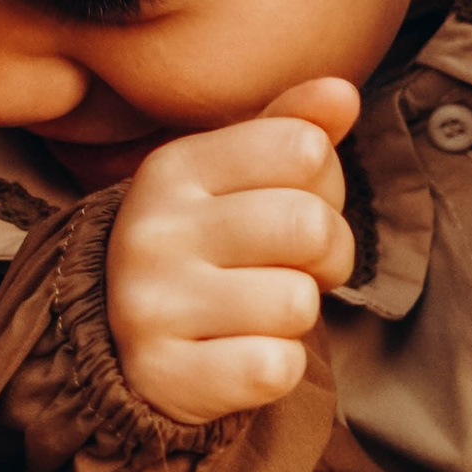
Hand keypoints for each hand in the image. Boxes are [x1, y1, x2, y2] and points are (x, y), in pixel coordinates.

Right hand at [106, 79, 360, 424]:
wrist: (129, 348)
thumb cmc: (209, 249)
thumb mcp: (240, 178)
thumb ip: (292, 128)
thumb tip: (342, 94)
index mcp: (171, 168)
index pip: (304, 148)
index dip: (324, 186)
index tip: (293, 210)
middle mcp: (150, 231)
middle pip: (309, 226)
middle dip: (326, 254)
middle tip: (292, 270)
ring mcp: (149, 308)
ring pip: (296, 303)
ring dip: (297, 315)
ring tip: (258, 313)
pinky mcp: (164, 377)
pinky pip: (276, 368)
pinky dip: (277, 368)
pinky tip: (239, 356)